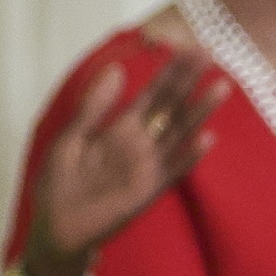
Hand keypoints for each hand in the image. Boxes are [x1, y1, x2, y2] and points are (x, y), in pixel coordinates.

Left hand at [20, 51, 226, 275]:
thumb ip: (93, 107)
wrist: (55, 228)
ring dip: (199, 112)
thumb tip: (116, 70)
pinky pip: (173, 172)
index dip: (169, 72)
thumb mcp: (69, 139)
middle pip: (171, 107)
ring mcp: (147, 167)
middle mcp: (140, 144)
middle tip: (210, 53)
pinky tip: (206, 140)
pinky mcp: (148, 191)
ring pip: (179, 134)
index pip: (151, 94)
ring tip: (221, 88)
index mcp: (119, 128)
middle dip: (189, 81)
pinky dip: (189, 157)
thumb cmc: (59, 184)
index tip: (188, 47)